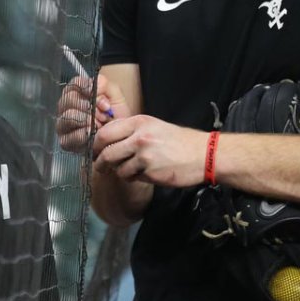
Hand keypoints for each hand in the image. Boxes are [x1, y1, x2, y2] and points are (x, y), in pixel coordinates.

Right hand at [56, 73, 130, 151]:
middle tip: (104, 115)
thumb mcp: (115, 96)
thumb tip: (94, 87)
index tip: (103, 98)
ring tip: (100, 125)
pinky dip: (84, 134)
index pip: (75, 83)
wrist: (121, 140)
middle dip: (90, 107)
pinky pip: (70, 136)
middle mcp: (66, 106)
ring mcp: (63, 124)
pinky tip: (93, 134)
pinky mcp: (65, 141)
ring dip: (87, 120)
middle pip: (69, 99)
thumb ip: (105, 85)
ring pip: (68, 116)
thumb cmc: (116, 118)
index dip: (89, 89)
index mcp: (77, 92)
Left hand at [92, 115, 209, 187]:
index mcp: (139, 122)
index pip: (105, 133)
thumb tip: (107, 140)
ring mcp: (144, 155)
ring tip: (133, 169)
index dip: (96, 144)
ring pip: (118, 168)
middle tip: (100, 167)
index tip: (95, 151)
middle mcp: (139, 137)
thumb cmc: (179, 141)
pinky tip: (146, 173)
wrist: (204, 154)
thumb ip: (131, 131)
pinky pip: (132, 177)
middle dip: (100, 163)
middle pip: (106, 152)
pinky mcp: (151, 172)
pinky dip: (135, 178)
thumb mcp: (154, 126)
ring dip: (121, 172)